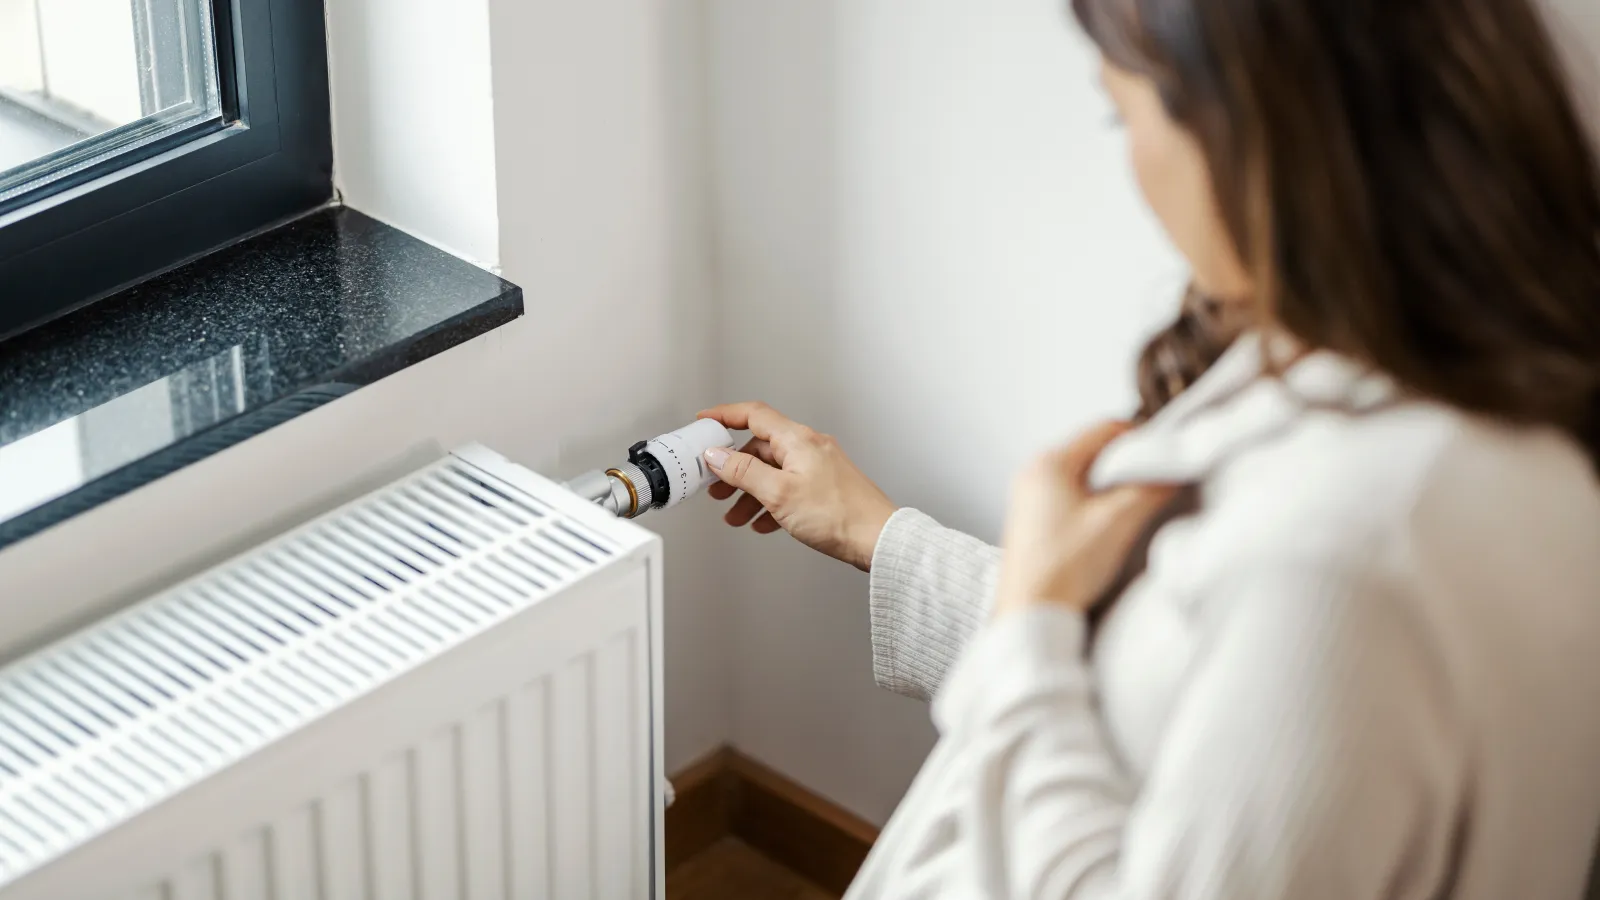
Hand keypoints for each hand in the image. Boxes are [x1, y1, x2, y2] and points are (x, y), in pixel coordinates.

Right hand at [697, 402, 898, 571]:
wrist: (877, 538)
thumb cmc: (839, 515)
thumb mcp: (779, 493)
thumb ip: (744, 472)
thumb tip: (717, 456)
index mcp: (797, 439)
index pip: (754, 415)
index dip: (725, 415)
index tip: (705, 421)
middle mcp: (809, 447)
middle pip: (761, 449)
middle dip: (734, 469)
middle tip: (716, 486)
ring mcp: (818, 467)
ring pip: (774, 473)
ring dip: (751, 493)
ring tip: (736, 515)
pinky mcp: (825, 488)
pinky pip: (789, 489)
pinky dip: (771, 503)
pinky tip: (763, 523)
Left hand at [994, 422, 1179, 616]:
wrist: (1029, 614)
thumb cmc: (1065, 567)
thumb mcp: (1118, 521)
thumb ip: (1151, 488)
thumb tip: (1176, 469)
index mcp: (1050, 463)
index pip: (1105, 429)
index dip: (1142, 438)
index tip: (1167, 455)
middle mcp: (1033, 473)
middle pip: (1093, 452)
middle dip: (1127, 464)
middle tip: (1156, 482)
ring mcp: (1029, 498)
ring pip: (1083, 476)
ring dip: (1111, 486)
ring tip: (1135, 508)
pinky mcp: (1031, 521)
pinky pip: (1070, 498)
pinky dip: (1094, 504)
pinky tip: (1109, 527)